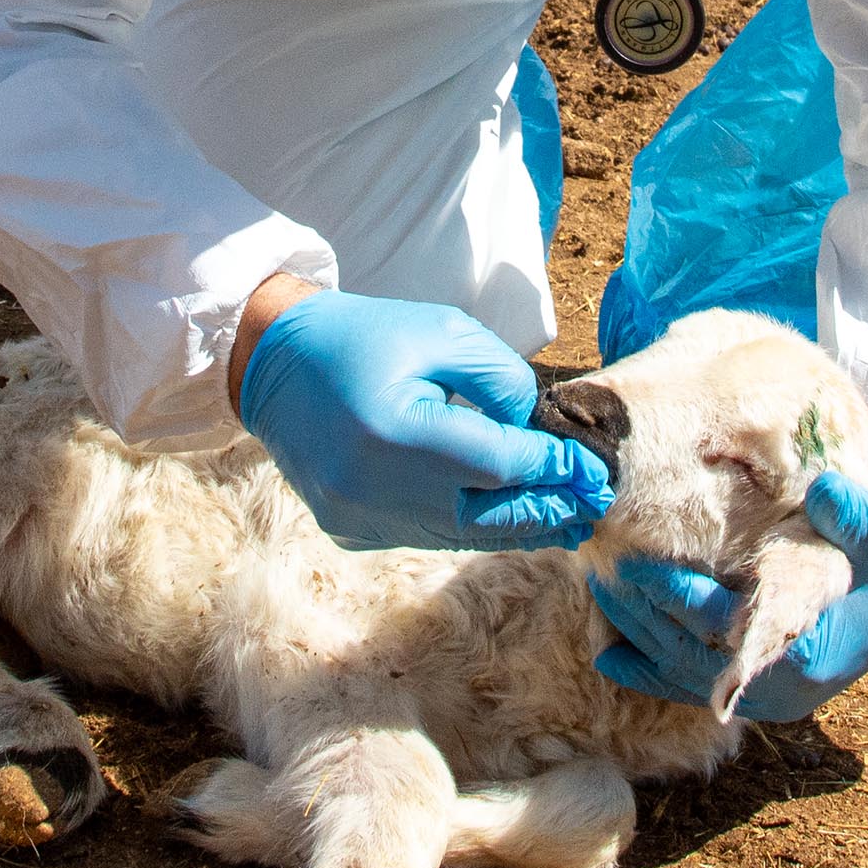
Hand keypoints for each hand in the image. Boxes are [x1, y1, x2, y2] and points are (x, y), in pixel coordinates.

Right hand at [235, 287, 613, 550]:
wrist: (273, 362)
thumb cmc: (364, 336)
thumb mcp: (440, 331)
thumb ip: (498, 380)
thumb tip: (534, 432)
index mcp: (395, 432)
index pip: (497, 464)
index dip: (553, 470)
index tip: (594, 470)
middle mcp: (372, 486)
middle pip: (484, 517)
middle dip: (546, 511)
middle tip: (593, 505)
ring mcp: (357, 516)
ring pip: (457, 536)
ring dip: (514, 529)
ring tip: (564, 523)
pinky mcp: (350, 529)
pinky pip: (425, 535)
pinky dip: (470, 528)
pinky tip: (504, 519)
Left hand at [588, 472, 867, 722]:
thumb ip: (858, 517)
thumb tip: (824, 493)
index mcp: (811, 649)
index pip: (724, 627)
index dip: (676, 597)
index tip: (636, 562)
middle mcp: (783, 686)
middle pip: (691, 654)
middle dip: (642, 612)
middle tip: (599, 568)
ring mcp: (769, 695)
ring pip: (685, 673)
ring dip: (639, 635)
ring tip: (598, 587)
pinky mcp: (759, 688)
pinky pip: (694, 687)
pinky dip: (651, 671)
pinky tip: (610, 653)